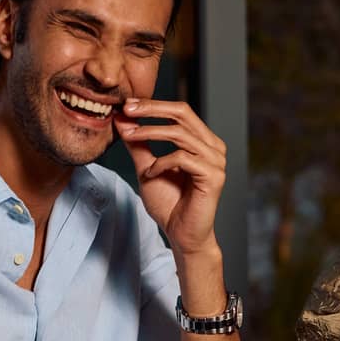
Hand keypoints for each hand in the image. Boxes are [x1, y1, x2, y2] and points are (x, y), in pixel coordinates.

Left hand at [114, 98, 226, 256]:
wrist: (181, 235)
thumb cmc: (169, 204)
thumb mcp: (147, 168)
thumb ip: (138, 144)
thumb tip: (123, 119)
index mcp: (202, 141)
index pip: (180, 111)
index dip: (153, 105)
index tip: (127, 105)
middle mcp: (213, 147)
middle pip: (183, 113)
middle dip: (152, 109)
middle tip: (128, 109)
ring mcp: (216, 161)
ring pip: (181, 134)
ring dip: (150, 133)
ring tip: (130, 138)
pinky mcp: (214, 176)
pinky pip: (182, 158)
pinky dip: (161, 163)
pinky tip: (150, 175)